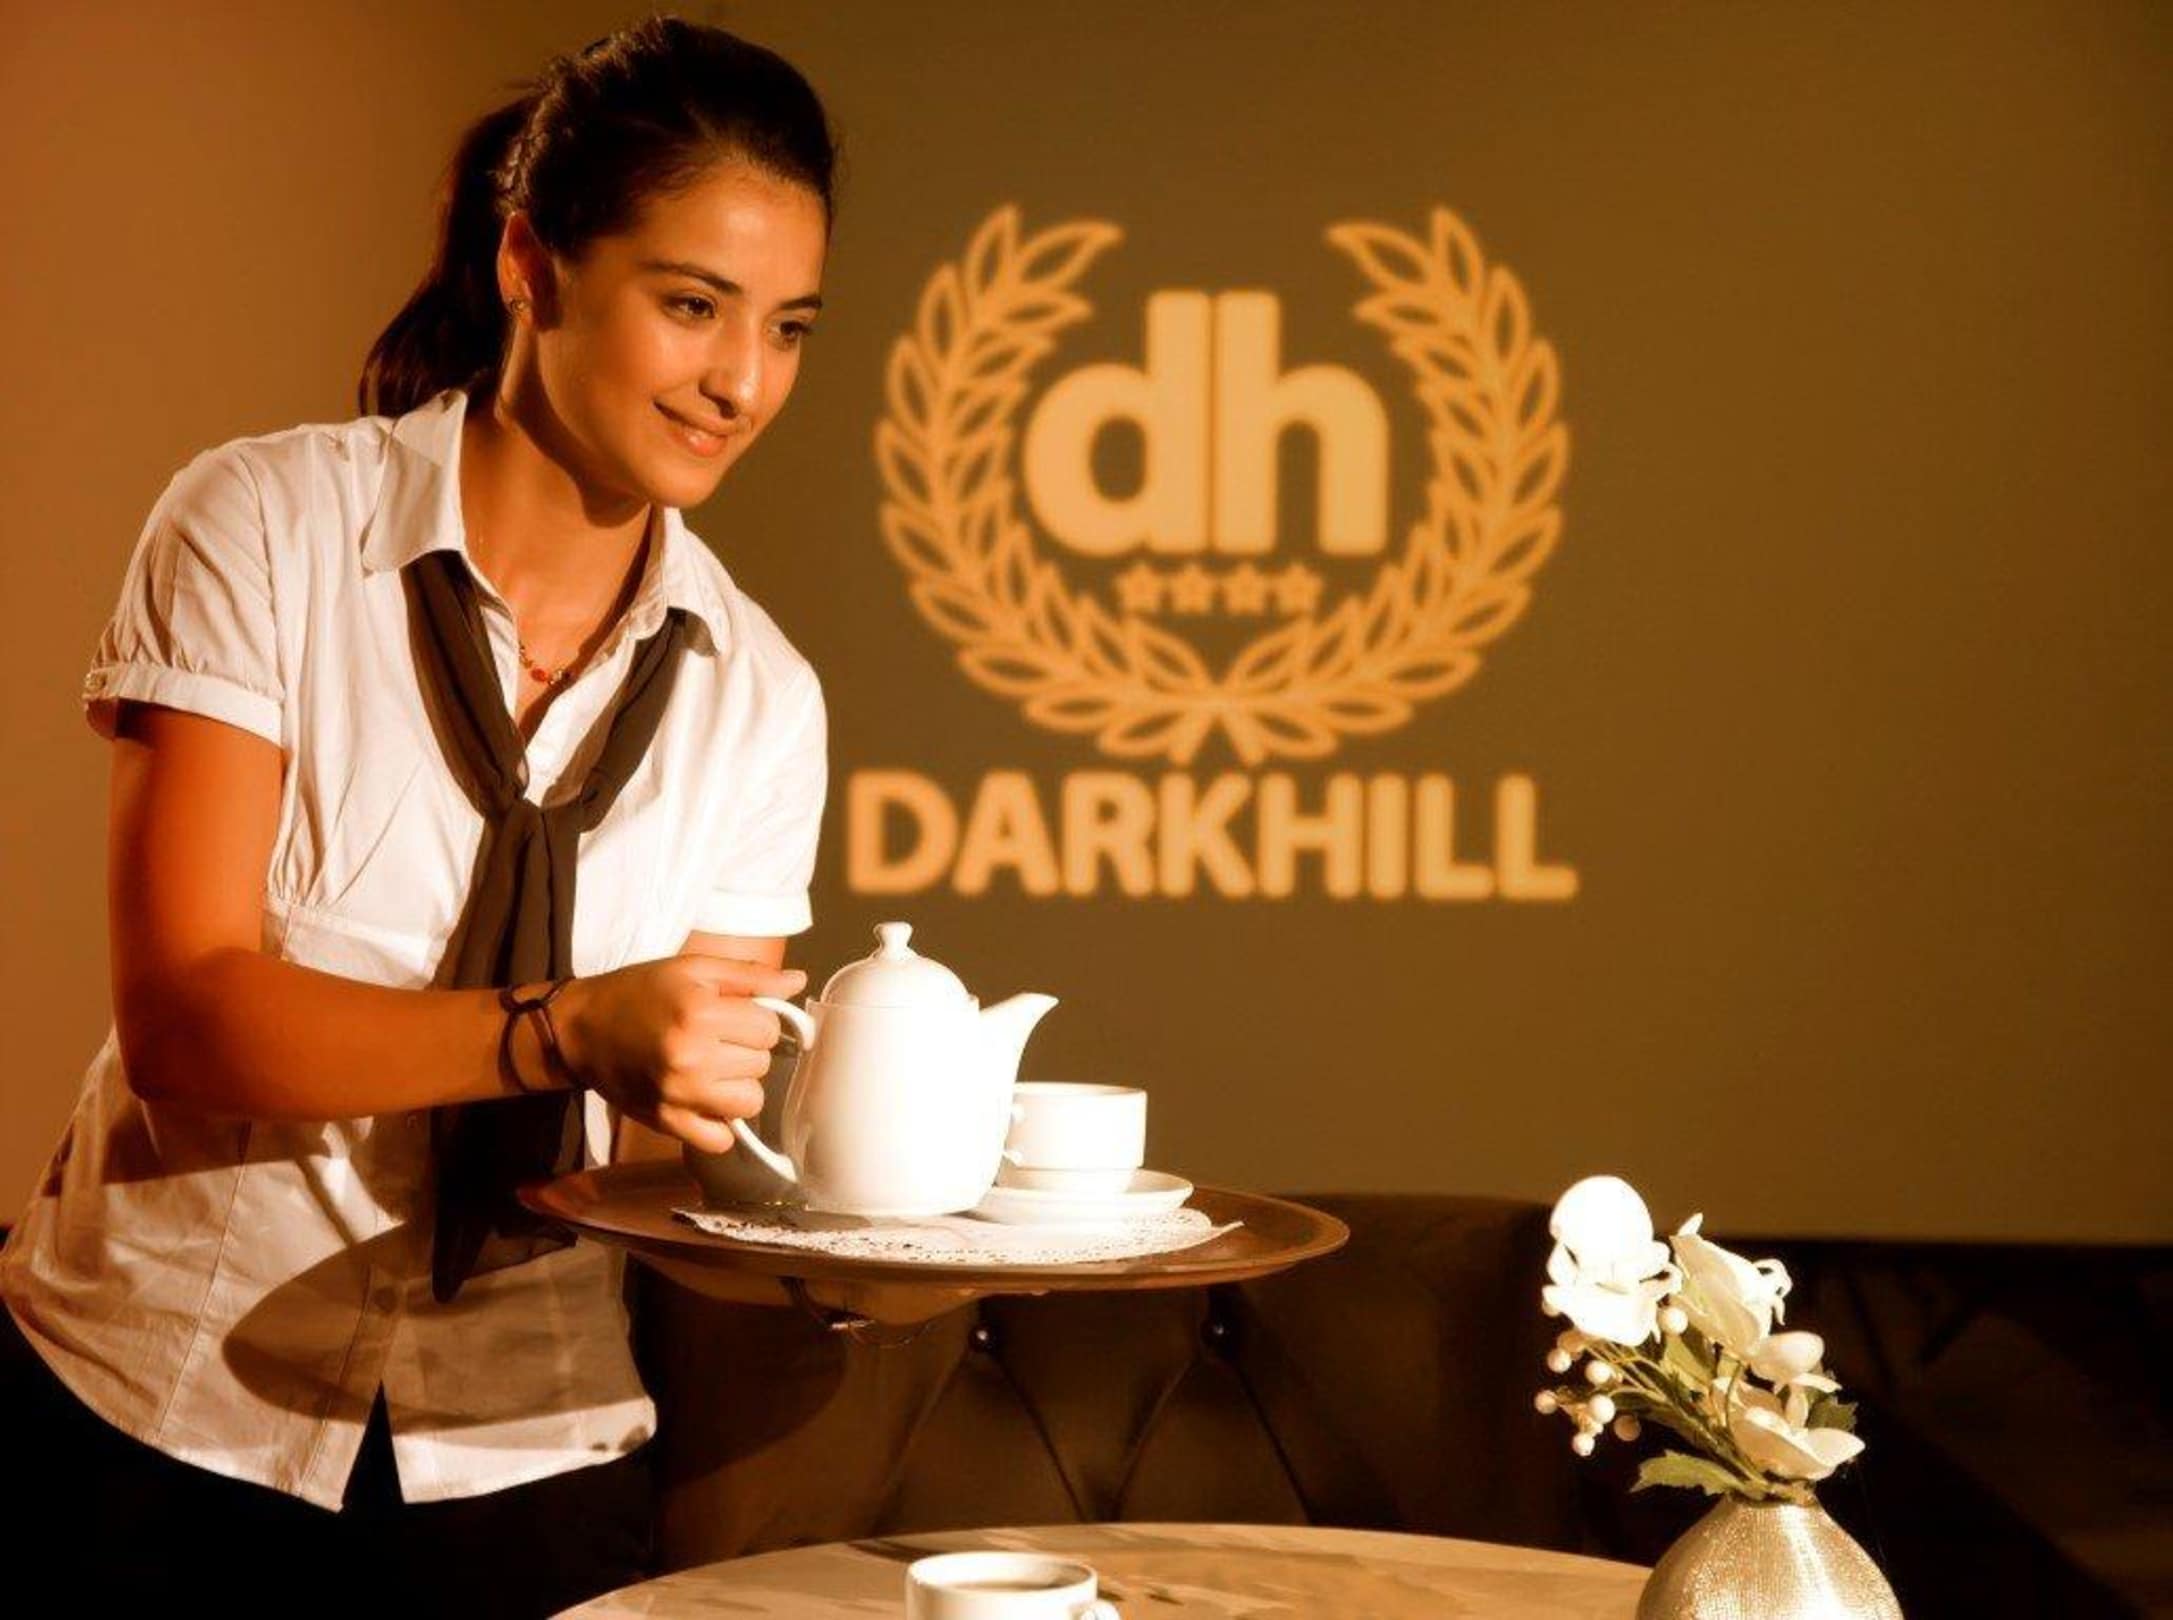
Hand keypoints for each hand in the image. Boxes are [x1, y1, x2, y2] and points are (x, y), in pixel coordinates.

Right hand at [554, 955, 805, 1152]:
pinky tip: (703, 1099)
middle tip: (715, 1038)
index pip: (769, 1028)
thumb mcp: (693, 970)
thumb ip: (750, 976)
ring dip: (738, 1086)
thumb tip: (798, 983)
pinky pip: (720, 1139)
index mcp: (699, 1013)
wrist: (581, 1028)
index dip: (756, 1019)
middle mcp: (691, 1058)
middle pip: (761, 1063)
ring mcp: (678, 1095)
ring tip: (711, 1068)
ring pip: (749, 1102)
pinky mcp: (666, 1123)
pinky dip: (718, 1123)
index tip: (733, 1016)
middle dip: (745, 1049)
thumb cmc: (639, 992)